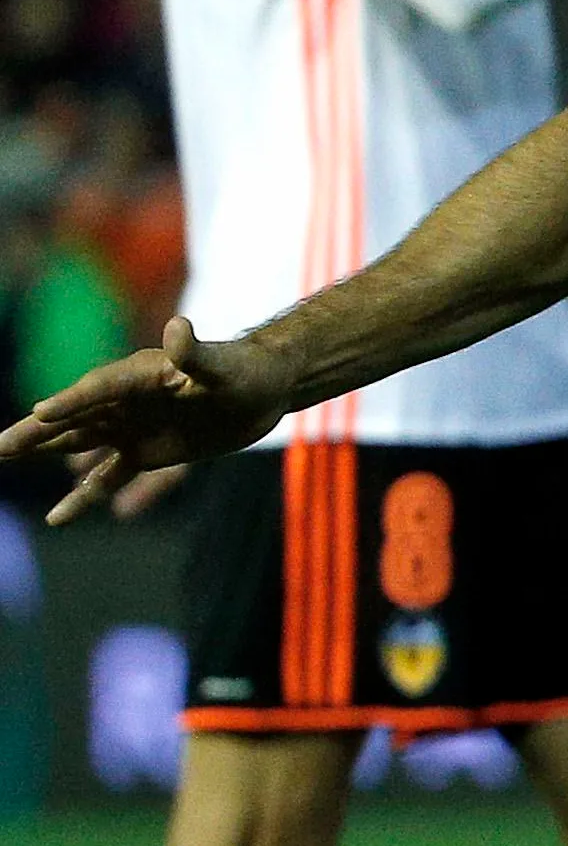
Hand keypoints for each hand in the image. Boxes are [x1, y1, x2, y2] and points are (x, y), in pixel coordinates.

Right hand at [0, 317, 298, 525]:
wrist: (263, 391)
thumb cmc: (244, 370)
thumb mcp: (222, 366)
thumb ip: (194, 353)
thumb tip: (177, 327)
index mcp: (138, 373)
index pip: (98, 388)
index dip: (72, 401)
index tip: (41, 413)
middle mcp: (125, 400)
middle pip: (72, 418)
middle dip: (34, 432)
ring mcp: (130, 427)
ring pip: (76, 443)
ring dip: (41, 453)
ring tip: (1, 459)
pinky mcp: (142, 452)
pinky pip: (106, 477)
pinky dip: (83, 497)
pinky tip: (56, 518)